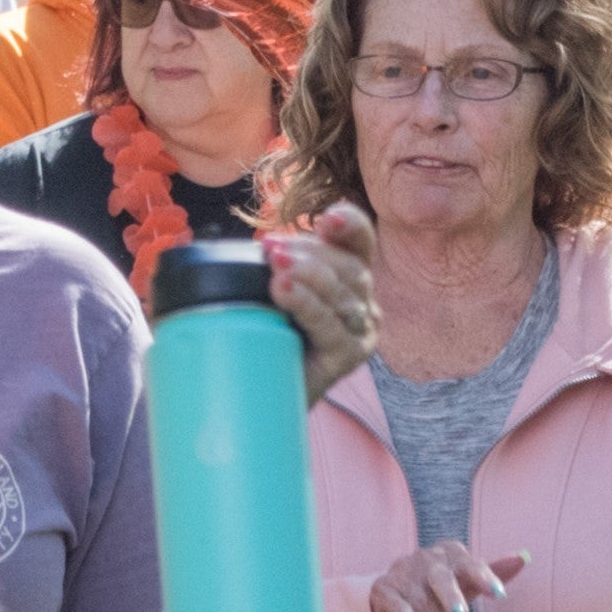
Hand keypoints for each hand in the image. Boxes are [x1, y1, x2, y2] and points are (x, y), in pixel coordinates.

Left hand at [270, 208, 380, 401]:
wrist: (267, 392)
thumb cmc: (269, 334)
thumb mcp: (270, 290)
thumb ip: (274, 265)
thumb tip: (248, 246)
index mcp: (350, 274)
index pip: (360, 240)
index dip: (349, 225)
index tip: (327, 219)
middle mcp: (363, 300)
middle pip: (348, 266)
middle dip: (309, 253)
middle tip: (271, 250)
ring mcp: (360, 330)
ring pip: (341, 294)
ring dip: (307, 275)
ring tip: (275, 266)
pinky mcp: (349, 357)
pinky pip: (330, 326)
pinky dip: (307, 304)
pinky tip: (284, 290)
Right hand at [369, 538, 522, 611]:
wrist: (400, 589)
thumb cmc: (443, 586)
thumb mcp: (468, 581)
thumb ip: (492, 572)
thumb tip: (524, 558)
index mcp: (451, 554)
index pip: (470, 564)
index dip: (484, 577)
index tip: (500, 596)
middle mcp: (426, 560)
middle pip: (440, 577)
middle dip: (451, 597)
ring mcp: (403, 573)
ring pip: (421, 604)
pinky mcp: (383, 589)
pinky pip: (395, 604)